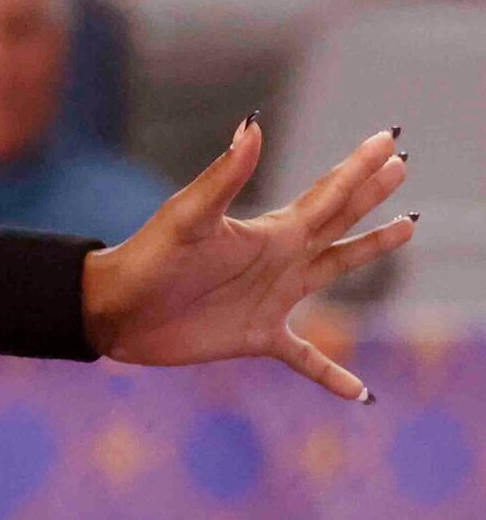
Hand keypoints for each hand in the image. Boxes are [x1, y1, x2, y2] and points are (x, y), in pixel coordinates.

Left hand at [87, 120, 412, 401]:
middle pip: (338, 220)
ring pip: (334, 268)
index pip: (327, 195)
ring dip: (369, 250)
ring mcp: (272, 298)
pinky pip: (307, 358)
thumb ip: (224, 176)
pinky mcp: (257, 337)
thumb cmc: (148, 259)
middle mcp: (279, 259)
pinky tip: (361, 394)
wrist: (113, 310)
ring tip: (406, 228)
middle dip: (371, 194)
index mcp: (269, 232)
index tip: (390, 141)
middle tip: (403, 165)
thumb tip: (253, 125)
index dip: (359, 169)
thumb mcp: (188, 217)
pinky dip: (333, 374)